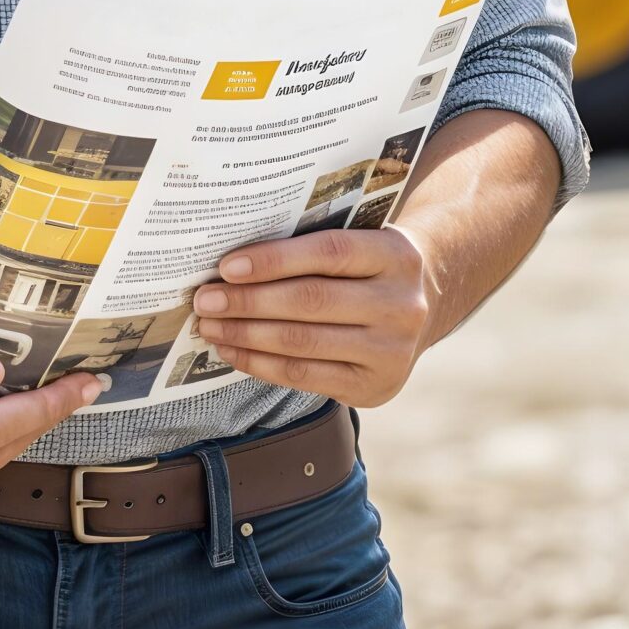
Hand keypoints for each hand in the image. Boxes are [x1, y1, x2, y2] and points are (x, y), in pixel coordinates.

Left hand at [187, 225, 434, 407]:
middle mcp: (401, 304)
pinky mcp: (374, 387)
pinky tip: (234, 351)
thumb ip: (313, 245)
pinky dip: (261, 364)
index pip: (328, 253)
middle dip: (248, 301)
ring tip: (210, 326)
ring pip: (303, 342)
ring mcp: (391, 350)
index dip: (274, 259)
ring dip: (246, 335)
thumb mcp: (361, 240)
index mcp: (396, 254)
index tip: (227, 266)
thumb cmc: (369, 266)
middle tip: (205, 299)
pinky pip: (305, 375)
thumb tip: (233, 262)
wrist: (423, 306)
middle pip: (310, 301)